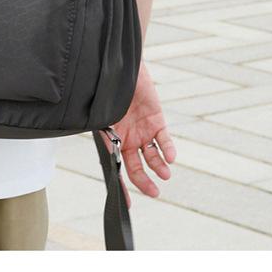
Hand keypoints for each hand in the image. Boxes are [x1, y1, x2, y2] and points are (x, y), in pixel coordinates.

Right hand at [99, 61, 175, 207]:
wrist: (120, 66)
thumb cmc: (105, 88)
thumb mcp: (100, 115)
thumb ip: (104, 134)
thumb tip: (105, 154)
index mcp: (111, 139)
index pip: (116, 168)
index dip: (122, 187)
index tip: (127, 205)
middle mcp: (127, 138)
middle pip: (136, 166)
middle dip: (145, 181)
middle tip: (154, 192)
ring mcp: (142, 130)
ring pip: (152, 155)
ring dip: (159, 166)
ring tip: (164, 174)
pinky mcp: (156, 120)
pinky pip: (164, 139)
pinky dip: (168, 148)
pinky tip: (171, 157)